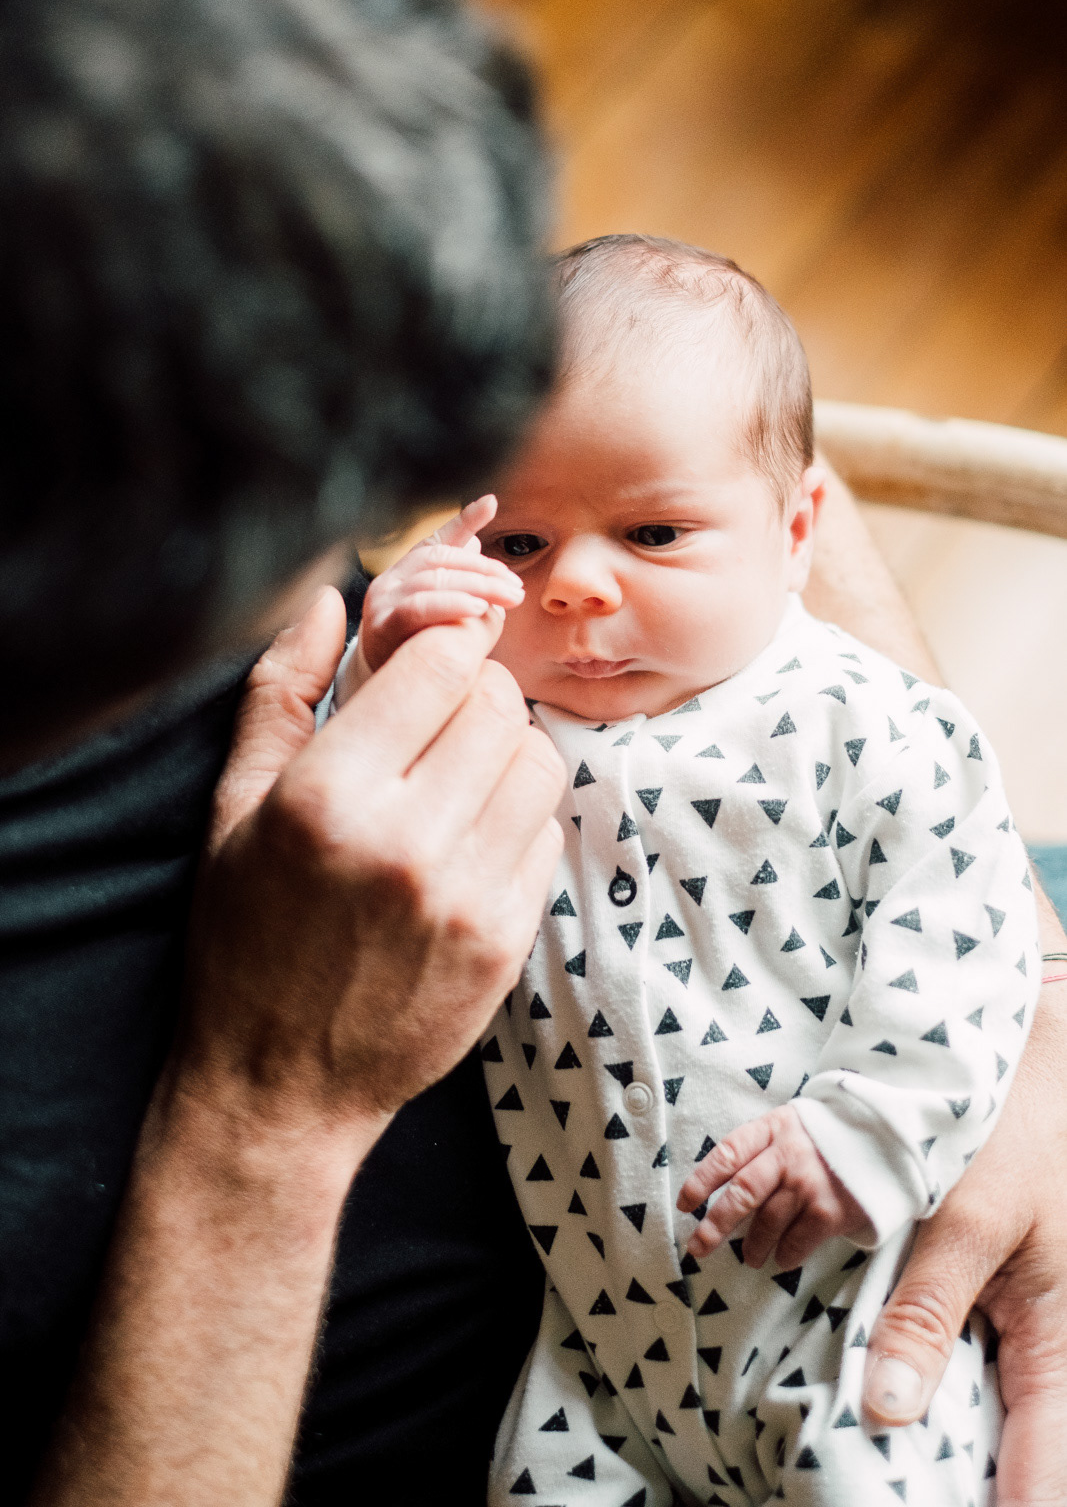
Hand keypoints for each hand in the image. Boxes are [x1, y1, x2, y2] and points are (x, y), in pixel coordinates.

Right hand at [180, 581, 564, 1131]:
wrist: (280, 1085)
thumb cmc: (245, 937)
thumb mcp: (233, 809)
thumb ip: (280, 691)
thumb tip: (326, 597)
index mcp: (328, 796)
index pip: (441, 663)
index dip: (443, 647)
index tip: (430, 663)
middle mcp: (406, 841)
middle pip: (498, 704)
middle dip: (473, 696)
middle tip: (437, 725)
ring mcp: (467, 895)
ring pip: (538, 761)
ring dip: (504, 754)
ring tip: (456, 781)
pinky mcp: (507, 940)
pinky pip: (546, 833)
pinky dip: (517, 820)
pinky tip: (468, 843)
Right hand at [357, 495, 523, 674]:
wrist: (381, 689)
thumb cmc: (415, 647)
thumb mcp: (442, 611)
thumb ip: (458, 577)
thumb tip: (477, 540)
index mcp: (407, 570)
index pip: (439, 539)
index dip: (464, 521)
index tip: (491, 505)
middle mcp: (391, 580)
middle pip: (441, 560)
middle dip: (485, 571)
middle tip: (516, 587)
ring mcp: (383, 601)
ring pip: (433, 580)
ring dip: (476, 586)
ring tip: (506, 597)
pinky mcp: (382, 628)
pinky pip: (417, 609)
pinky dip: (450, 604)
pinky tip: (476, 608)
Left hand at [677, 1103, 869, 1268]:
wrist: (882, 1142)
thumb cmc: (824, 1139)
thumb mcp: (789, 1127)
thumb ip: (759, 1149)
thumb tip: (720, 1189)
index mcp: (772, 1129)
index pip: (727, 1154)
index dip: (702, 1180)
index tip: (685, 1203)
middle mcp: (788, 1154)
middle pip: (742, 1193)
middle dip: (715, 1225)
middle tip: (698, 1248)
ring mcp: (810, 1183)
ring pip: (767, 1222)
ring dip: (752, 1246)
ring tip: (749, 1257)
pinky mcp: (831, 1210)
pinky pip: (797, 1241)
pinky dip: (785, 1255)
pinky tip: (781, 1259)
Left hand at [861, 971, 1066, 1506]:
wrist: (1047, 1068)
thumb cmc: (1017, 1136)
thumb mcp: (966, 1220)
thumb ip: (927, 1313)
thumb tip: (889, 1411)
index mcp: (1054, 1343)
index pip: (1040, 1473)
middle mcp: (1055, 1348)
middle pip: (1030, 1457)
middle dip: (987, 1489)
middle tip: (910, 1501)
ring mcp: (1038, 1329)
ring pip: (1013, 1420)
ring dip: (979, 1457)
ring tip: (918, 1483)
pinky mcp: (1015, 1305)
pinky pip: (997, 1376)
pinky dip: (964, 1404)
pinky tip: (918, 1415)